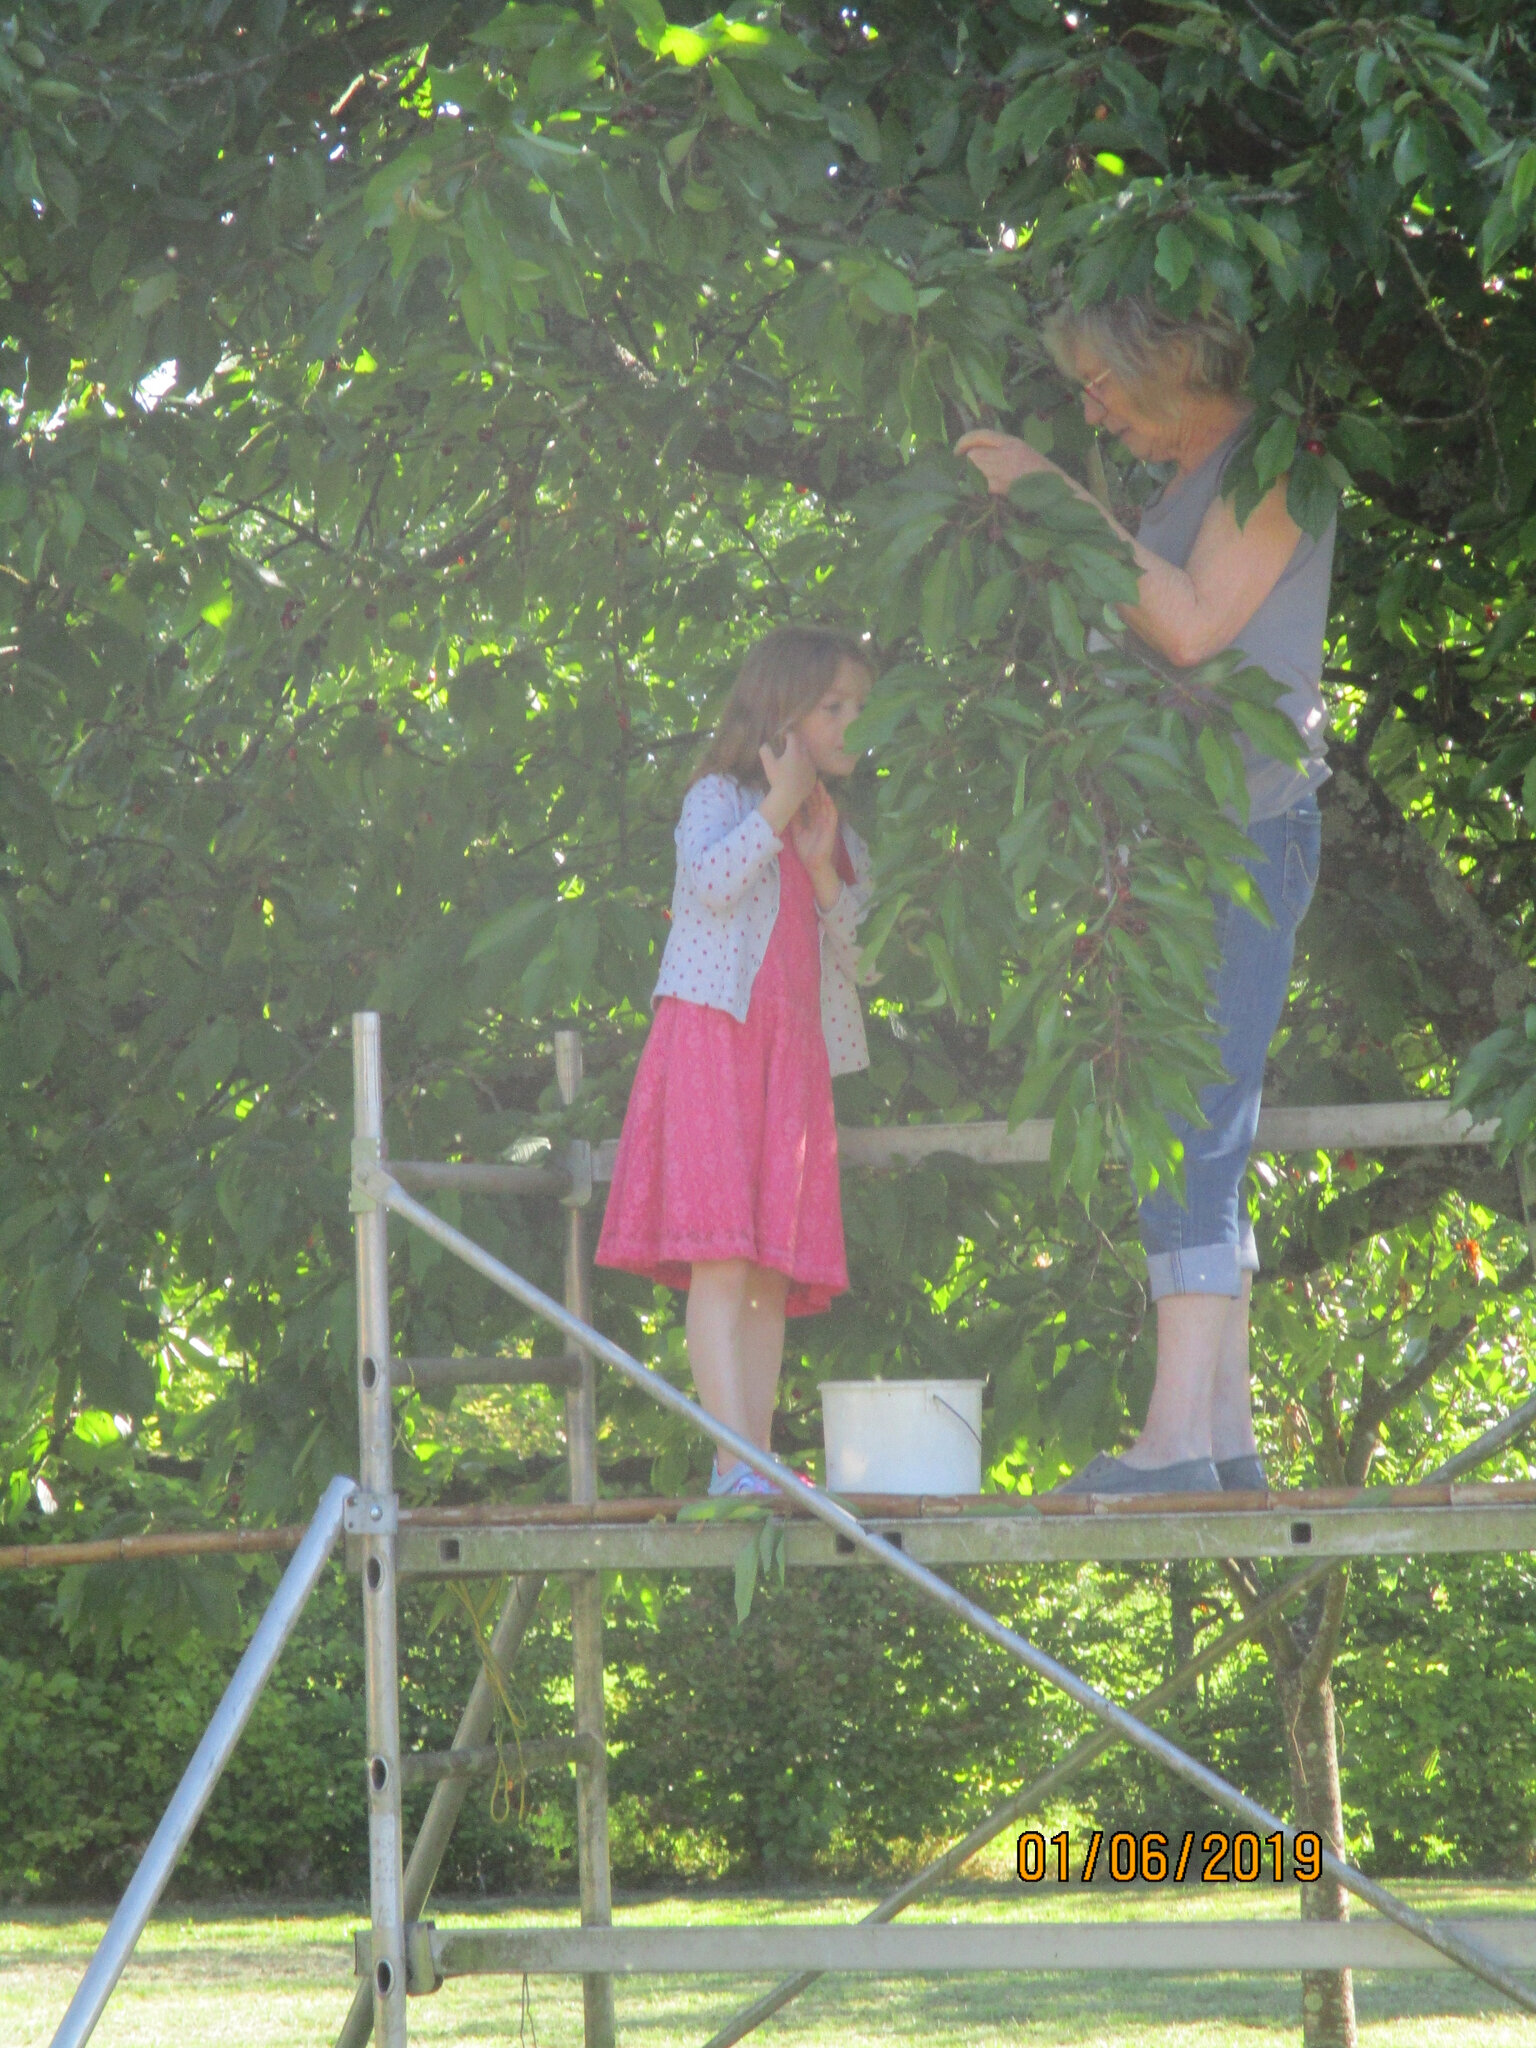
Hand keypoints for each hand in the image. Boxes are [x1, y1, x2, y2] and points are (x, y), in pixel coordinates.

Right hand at [758, 730, 818, 830]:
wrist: (788, 797)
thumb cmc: (777, 779)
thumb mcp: (768, 763)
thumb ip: (765, 750)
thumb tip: (766, 744)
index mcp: (795, 751)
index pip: (793, 737)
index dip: (787, 735)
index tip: (783, 737)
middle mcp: (806, 757)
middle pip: (802, 745)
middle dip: (796, 745)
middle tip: (788, 748)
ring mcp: (811, 768)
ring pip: (808, 757)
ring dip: (802, 756)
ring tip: (795, 760)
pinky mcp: (814, 777)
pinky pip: (811, 768)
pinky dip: (806, 767)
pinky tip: (799, 772)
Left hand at [790, 780, 840, 896]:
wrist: (813, 864)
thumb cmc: (806, 849)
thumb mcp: (797, 831)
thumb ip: (795, 818)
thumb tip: (787, 805)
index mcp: (812, 818)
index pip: (809, 802)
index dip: (806, 792)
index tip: (800, 780)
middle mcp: (819, 818)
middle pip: (817, 800)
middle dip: (813, 788)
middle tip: (808, 775)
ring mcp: (826, 822)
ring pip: (824, 804)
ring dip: (822, 793)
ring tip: (818, 781)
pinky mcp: (832, 827)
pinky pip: (832, 814)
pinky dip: (830, 805)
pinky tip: (827, 796)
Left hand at [955, 428, 1055, 495]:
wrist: (1058, 489)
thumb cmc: (1039, 472)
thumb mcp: (1022, 451)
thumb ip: (1001, 449)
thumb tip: (974, 454)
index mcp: (1012, 441)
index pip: (981, 435)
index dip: (964, 441)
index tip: (956, 451)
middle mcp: (1007, 453)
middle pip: (974, 455)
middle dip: (971, 464)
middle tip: (975, 471)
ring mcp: (1005, 471)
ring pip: (976, 471)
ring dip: (976, 477)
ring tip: (988, 480)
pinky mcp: (1004, 487)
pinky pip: (983, 486)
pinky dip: (982, 488)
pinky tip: (992, 490)